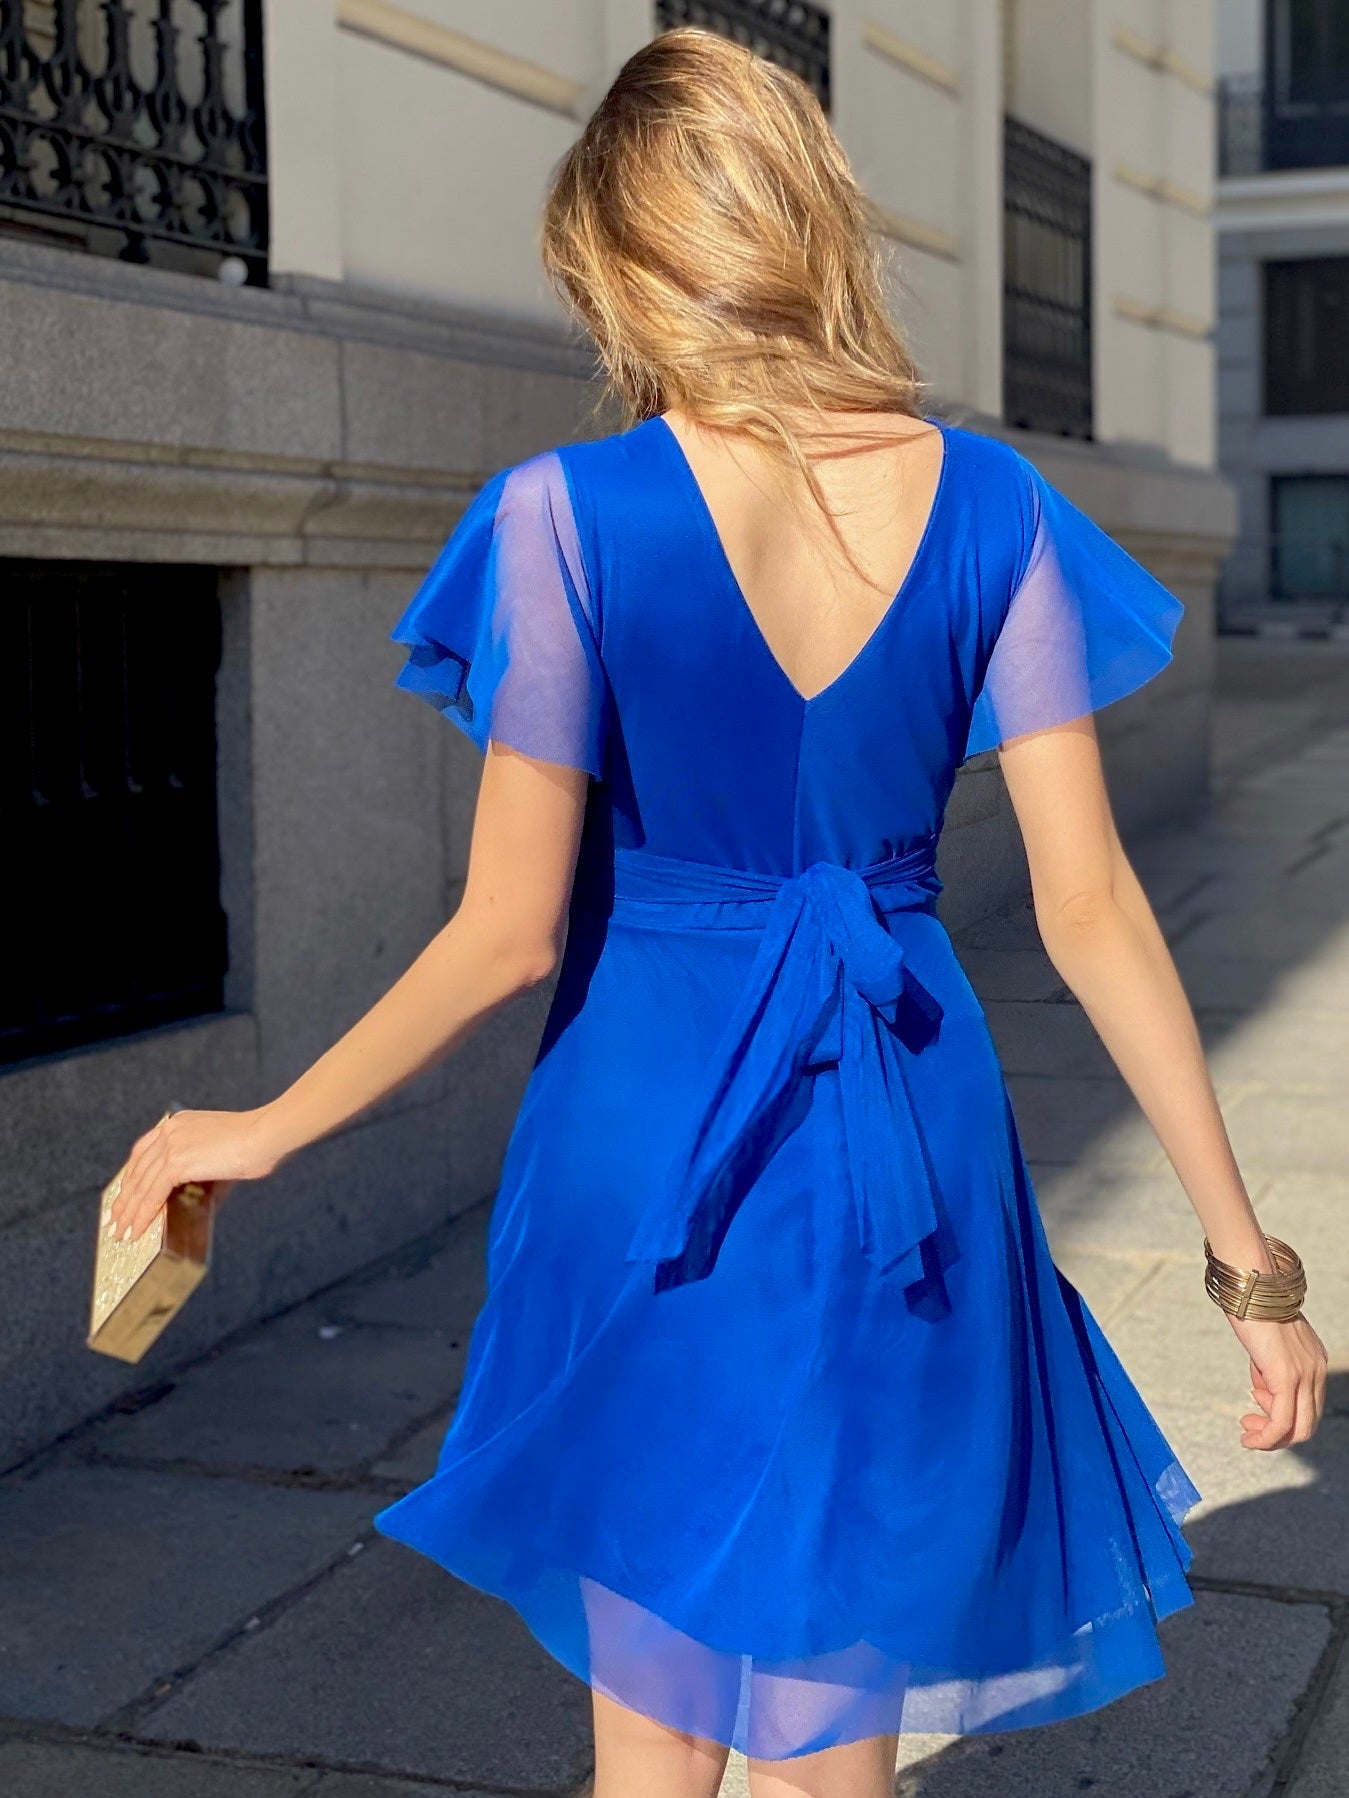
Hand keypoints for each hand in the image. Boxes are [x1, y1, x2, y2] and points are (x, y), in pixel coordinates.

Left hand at [109, 1106, 284, 1243]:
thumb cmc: (257, 1143)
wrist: (267, 1134)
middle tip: (116, 1219)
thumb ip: (203, 1171)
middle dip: (124, 1198)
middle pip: (136, 1169)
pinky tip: (136, 1229)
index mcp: (179, 1123)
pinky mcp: (177, 1162)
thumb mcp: (222, 1153)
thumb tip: (195, 1197)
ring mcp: (171, 1145)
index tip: (124, 1194)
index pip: (143, 1152)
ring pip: (140, 1185)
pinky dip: (142, 1214)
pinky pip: (151, 1194)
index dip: (131, 1176)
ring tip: (121, 1231)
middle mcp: (170, 1131)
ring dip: (128, 1212)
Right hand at [1229, 1312, 1327, 1449]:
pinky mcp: (1287, 1377)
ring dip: (1271, 1440)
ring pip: (1298, 1429)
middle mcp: (1317, 1371)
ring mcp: (1305, 1375)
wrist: (1253, 1286)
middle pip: (1308, 1424)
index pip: (1309, 1406)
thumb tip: (1263, 1394)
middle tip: (1250, 1428)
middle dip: (1278, 1435)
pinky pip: (1281, 1421)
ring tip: (1247, 1434)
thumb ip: (1269, 1370)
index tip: (1254, 1410)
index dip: (1282, 1417)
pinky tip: (1249, 1437)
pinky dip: (1266, 1437)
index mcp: (1315, 1362)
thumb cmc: (1253, 1309)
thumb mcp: (1267, 1346)